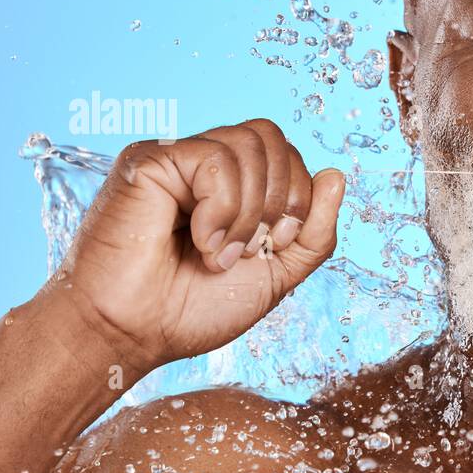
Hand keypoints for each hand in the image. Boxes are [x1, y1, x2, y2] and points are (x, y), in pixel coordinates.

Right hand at [47, 118, 343, 371]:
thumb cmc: (192, 310)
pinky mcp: (148, 161)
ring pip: (248, 143)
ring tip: (219, 253)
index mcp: (233, 187)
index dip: (299, 198)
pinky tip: (199, 241)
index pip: (287, 154)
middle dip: (281, 198)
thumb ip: (313, 233)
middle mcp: (203, 166)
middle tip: (252, 249)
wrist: (136, 335)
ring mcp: (174, 159)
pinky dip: (221, 208)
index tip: (276, 245)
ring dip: (249, 211)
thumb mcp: (276, 274)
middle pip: (272, 137)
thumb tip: (336, 175)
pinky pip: (213, 158)